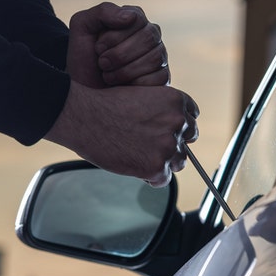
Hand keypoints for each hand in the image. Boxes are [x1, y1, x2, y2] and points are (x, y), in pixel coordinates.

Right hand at [45, 80, 198, 186]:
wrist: (84, 117)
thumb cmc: (105, 106)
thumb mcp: (141, 96)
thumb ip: (162, 112)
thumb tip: (171, 132)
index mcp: (175, 102)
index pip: (191, 118)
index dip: (178, 127)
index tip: (166, 132)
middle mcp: (177, 123)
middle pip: (187, 142)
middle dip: (173, 145)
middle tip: (151, 147)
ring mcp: (168, 146)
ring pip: (179, 162)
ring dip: (163, 163)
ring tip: (139, 157)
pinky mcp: (156, 167)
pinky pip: (163, 179)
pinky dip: (151, 177)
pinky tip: (135, 167)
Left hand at [67, 2, 168, 87]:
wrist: (85, 91)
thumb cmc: (84, 58)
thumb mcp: (83, 27)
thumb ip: (104, 12)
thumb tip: (130, 16)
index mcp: (135, 19)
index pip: (136, 20)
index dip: (114, 36)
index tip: (97, 48)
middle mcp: (151, 35)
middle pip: (148, 38)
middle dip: (119, 55)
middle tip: (102, 63)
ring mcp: (160, 56)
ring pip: (154, 59)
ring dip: (124, 71)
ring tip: (108, 76)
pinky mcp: (163, 77)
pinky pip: (158, 78)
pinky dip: (135, 84)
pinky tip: (123, 87)